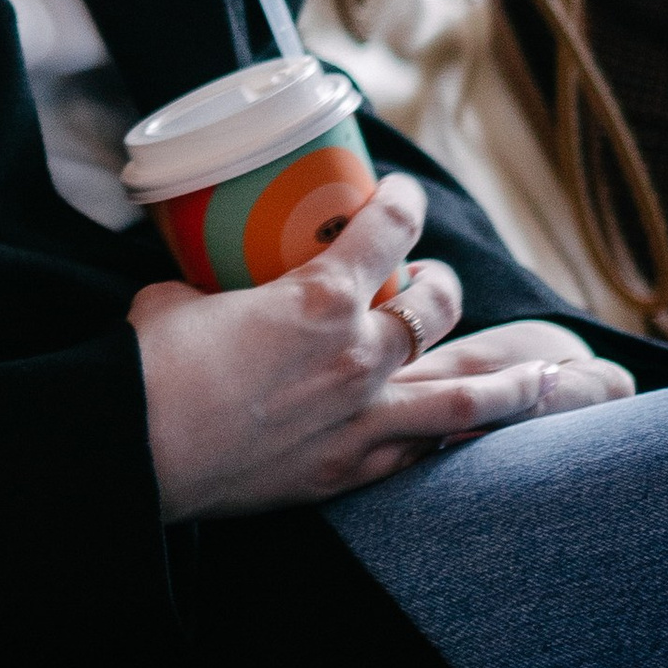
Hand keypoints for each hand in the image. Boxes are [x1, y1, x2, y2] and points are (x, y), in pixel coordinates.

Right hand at [130, 175, 591, 519]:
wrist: (133, 452)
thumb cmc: (145, 368)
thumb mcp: (173, 301)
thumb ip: (208, 291)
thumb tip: (201, 292)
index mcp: (319, 297)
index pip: (390, 229)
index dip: (405, 203)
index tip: (402, 197)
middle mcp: (357, 355)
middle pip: (435, 308)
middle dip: (440, 288)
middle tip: (426, 284)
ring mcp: (362, 419)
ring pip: (465, 398)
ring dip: (505, 381)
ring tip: (534, 372)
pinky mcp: (347, 470)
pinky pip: (419, 454)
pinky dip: (440, 439)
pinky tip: (453, 434)